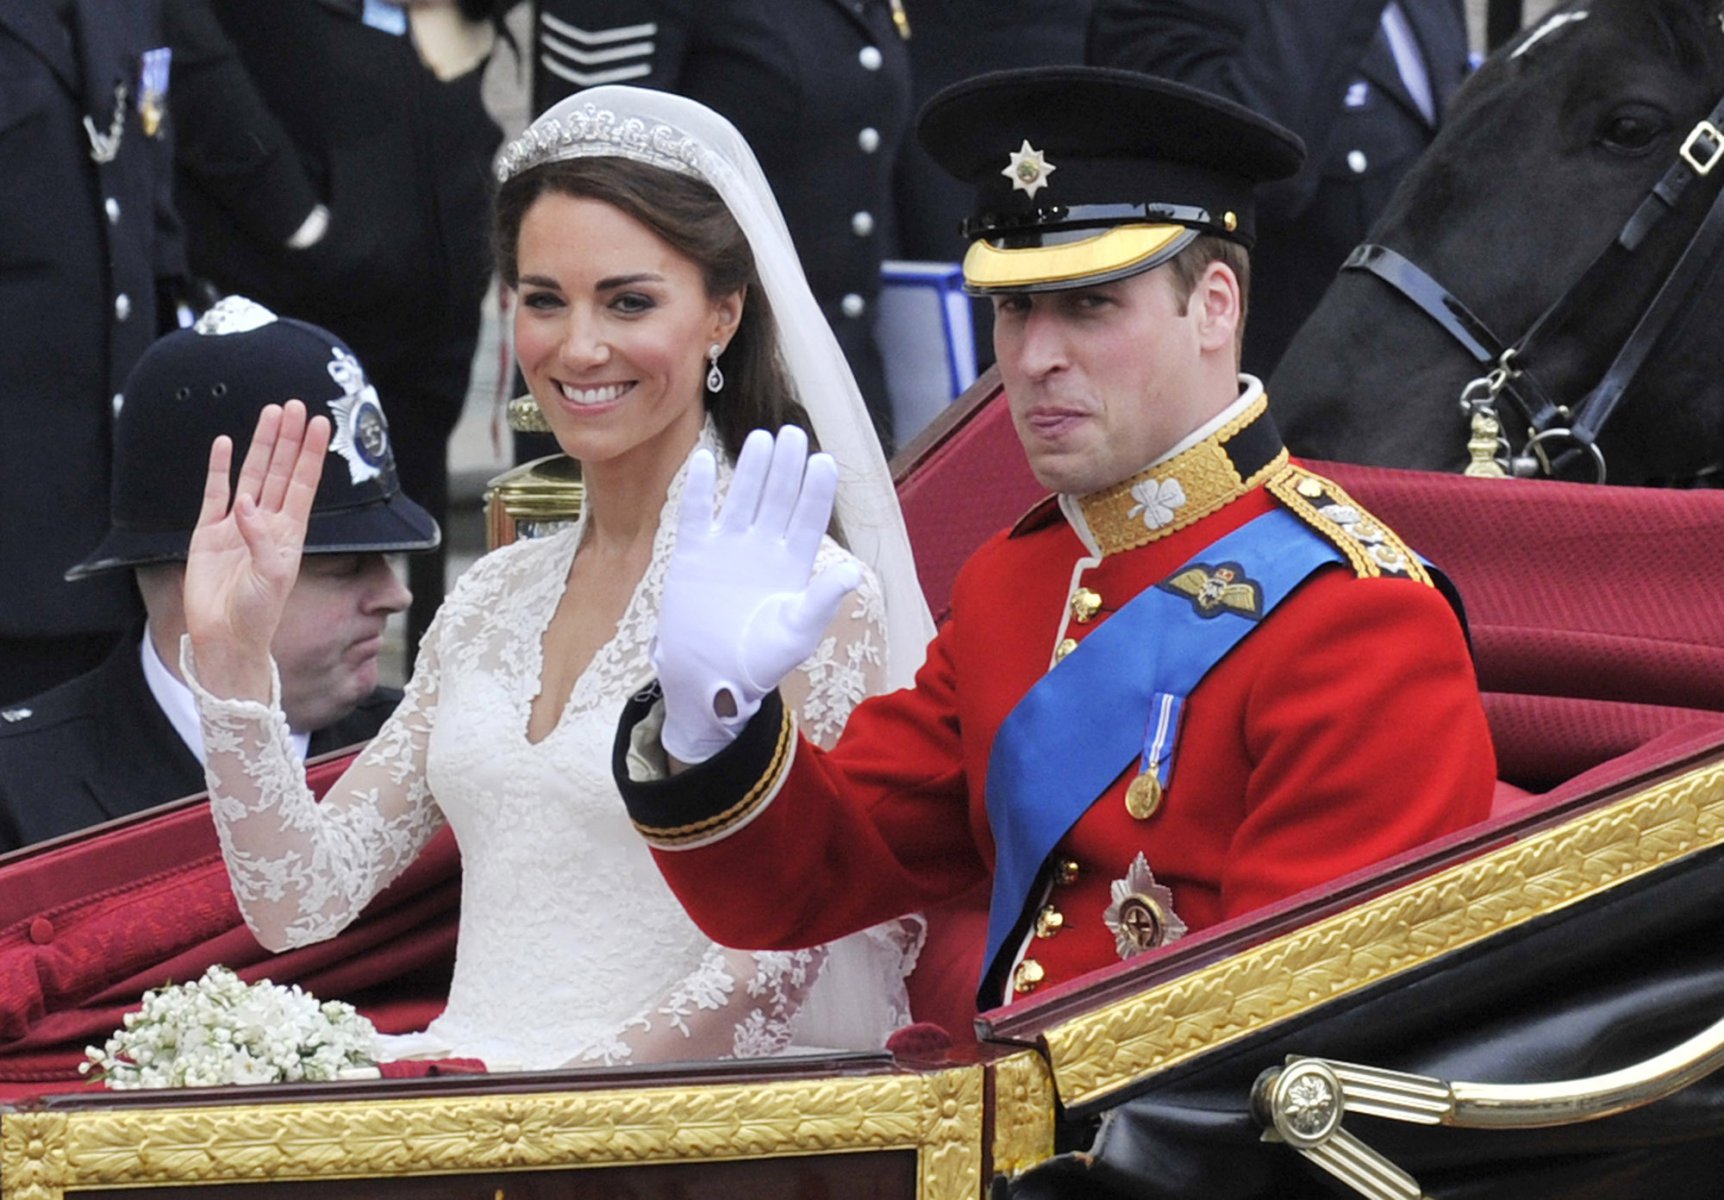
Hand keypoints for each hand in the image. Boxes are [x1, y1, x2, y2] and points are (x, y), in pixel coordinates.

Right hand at [183, 401, 330, 699]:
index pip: (304, 483)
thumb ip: (261, 541)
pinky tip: (226, 444)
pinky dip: (220, 468)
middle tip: (295, 405)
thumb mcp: (271, 578)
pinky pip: (214, 493)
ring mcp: (237, 526)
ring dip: (261, 445)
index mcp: (290, 534)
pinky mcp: (208, 533)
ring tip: (271, 413)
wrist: (224, 637)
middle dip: (288, 439)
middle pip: (281, 471)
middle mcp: (266, 523)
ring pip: (252, 475)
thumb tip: (247, 504)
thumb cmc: (258, 614)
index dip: (312, 453)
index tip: (321, 424)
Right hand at [654, 427, 860, 763]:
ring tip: (762, 438)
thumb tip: (853, 572)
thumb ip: (821, 602)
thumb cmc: (758, 663)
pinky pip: (697, 514)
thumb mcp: (796, 635)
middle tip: (793, 434)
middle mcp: (763, 549)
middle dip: (787, 468)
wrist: (707, 680)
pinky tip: (706, 460)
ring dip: (752, 470)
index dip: (816, 491)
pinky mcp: (693, 554)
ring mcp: (728, 548)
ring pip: (742, 498)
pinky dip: (700, 489)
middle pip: (778, 499)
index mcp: (793, 566)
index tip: (823, 462)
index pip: (809, 520)